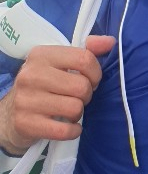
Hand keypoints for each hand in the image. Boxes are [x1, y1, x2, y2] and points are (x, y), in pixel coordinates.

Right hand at [0, 36, 115, 153]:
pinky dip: (73, 131)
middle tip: (77, 97)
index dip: (96, 73)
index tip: (90, 80)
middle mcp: (31, 75)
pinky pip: (64, 130)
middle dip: (86, 95)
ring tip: (69, 110)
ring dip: (78, 113)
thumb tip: (110, 42)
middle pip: (81, 87)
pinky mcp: (26, 123)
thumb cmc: (43, 85)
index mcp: (41, 54)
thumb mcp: (60, 63)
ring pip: (75, 108)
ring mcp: (26, 100)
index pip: (84, 59)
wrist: (11, 114)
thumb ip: (86, 50)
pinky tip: (69, 126)